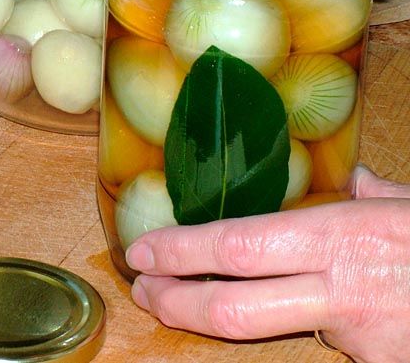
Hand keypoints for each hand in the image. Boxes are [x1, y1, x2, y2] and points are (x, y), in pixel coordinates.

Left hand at [125, 165, 409, 362]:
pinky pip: (333, 348)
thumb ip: (382, 196)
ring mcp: (361, 339)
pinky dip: (320, 330)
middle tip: (144, 293)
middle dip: (176, 304)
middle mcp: (342, 291)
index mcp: (343, 237)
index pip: (237, 246)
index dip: (181, 252)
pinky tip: (327, 312)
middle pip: (233, 310)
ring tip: (191, 304)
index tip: (142, 252)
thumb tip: (362, 179)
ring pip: (276, 333)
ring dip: (227, 318)